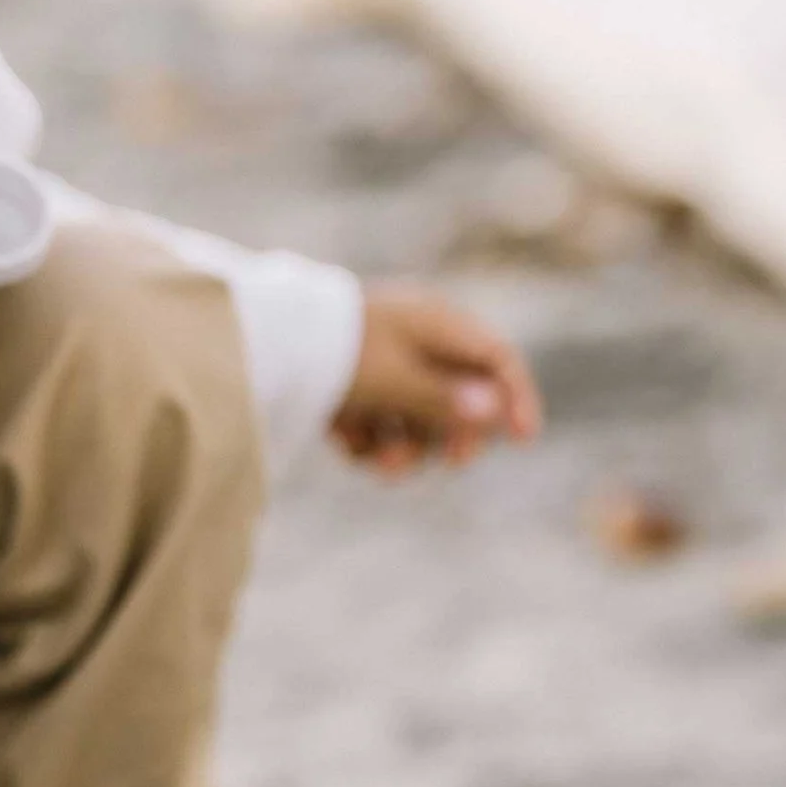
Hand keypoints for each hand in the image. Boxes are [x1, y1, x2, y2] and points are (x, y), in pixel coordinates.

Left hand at [331, 282, 540, 477]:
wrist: (261, 342)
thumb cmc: (336, 351)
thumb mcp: (395, 379)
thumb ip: (444, 400)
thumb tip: (494, 413)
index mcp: (434, 322)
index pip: (495, 356)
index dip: (516, 396)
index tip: (524, 440)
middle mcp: (412, 340)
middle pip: (458, 396)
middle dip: (452, 434)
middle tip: (452, 464)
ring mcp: (380, 364)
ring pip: (414, 417)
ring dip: (405, 446)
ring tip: (380, 463)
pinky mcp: (348, 387)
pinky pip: (375, 423)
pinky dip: (365, 439)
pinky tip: (341, 440)